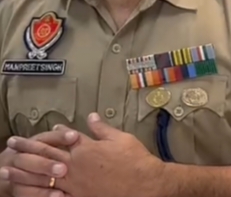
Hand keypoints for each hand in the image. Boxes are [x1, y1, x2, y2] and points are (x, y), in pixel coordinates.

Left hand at [9, 113, 163, 196]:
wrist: (143, 184)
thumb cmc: (135, 160)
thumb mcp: (122, 138)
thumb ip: (102, 129)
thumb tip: (91, 116)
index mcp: (86, 148)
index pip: (66, 138)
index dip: (55, 133)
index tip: (48, 130)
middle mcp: (76, 165)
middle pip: (47, 155)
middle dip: (27, 148)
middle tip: (12, 143)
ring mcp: (74, 183)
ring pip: (44, 176)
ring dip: (24, 172)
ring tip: (9, 168)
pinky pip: (55, 195)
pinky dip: (42, 193)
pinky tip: (30, 192)